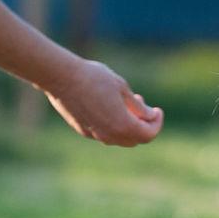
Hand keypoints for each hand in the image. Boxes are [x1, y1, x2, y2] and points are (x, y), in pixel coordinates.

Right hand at [44, 60, 162, 146]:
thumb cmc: (94, 78)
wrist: (61, 78)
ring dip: (128, 125)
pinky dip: (114, 125)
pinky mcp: (84, 131)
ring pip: (120, 138)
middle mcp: (109, 135)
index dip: (157, 124)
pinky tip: (109, 107)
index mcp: (123, 125)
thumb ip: (138, 106)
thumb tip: (149, 115)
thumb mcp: (122, 88)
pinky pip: (105, 134)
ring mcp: (95, 135)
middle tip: (142, 104)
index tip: (157, 111)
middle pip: (135, 139)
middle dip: (143, 124)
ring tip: (126, 103)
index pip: (148, 135)